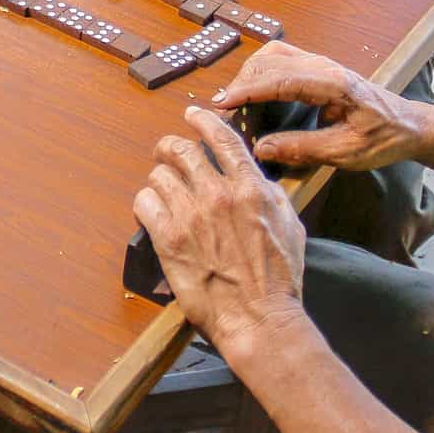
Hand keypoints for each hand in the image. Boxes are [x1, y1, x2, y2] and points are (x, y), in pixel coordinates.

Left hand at [134, 107, 308, 350]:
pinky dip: (145, 203)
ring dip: (159, 178)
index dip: (203, 120)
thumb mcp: (290, 224)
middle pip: (182, 149)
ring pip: (159, 174)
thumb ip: (269, 193)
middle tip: (167, 151)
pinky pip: (144, 202)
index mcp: (251, 187)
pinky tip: (151, 212)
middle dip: (170, 146)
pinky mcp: (168, 238)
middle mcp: (218, 194)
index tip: (193, 115)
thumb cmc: (279, 279)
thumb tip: (255, 177)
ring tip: (162, 188)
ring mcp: (191, 215)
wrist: (260, 317)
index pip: (222, 137)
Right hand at [214, 42, 422, 171]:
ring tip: (233, 104)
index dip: (246, 91)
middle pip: (268, 62)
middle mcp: (323, 66)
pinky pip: (279, 60)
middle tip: (222, 114)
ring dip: (247, 76)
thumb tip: (260, 148)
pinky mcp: (316, 69)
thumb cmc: (384, 138)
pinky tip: (251, 93)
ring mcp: (319, 64)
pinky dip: (258, 74)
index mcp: (333, 83)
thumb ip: (303, 149)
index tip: (221, 105)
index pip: (279, 79)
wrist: (410, 125)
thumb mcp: (347, 152)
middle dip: (240, 84)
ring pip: (271, 56)